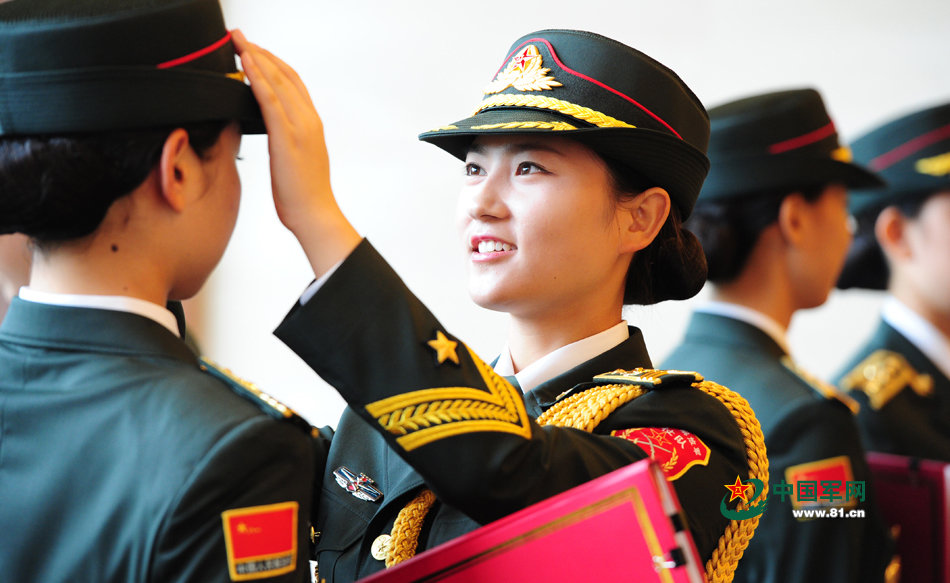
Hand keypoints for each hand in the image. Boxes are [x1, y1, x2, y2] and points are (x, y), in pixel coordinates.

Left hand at [231, 30, 360, 276]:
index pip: (293, 83)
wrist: (314, 214)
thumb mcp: (295, 160)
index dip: (273, 63)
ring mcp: (300, 126)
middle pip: (284, 75)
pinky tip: (245, 63)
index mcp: (312, 124)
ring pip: (277, 81)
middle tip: (238, 36)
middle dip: (260, 52)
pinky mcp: (287, 136)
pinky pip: (270, 99)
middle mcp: (309, 119)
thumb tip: (273, 134)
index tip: (254, 50)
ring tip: (237, 41)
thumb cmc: (303, 195)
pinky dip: (257, 77)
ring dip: (256, 57)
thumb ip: (286, 140)